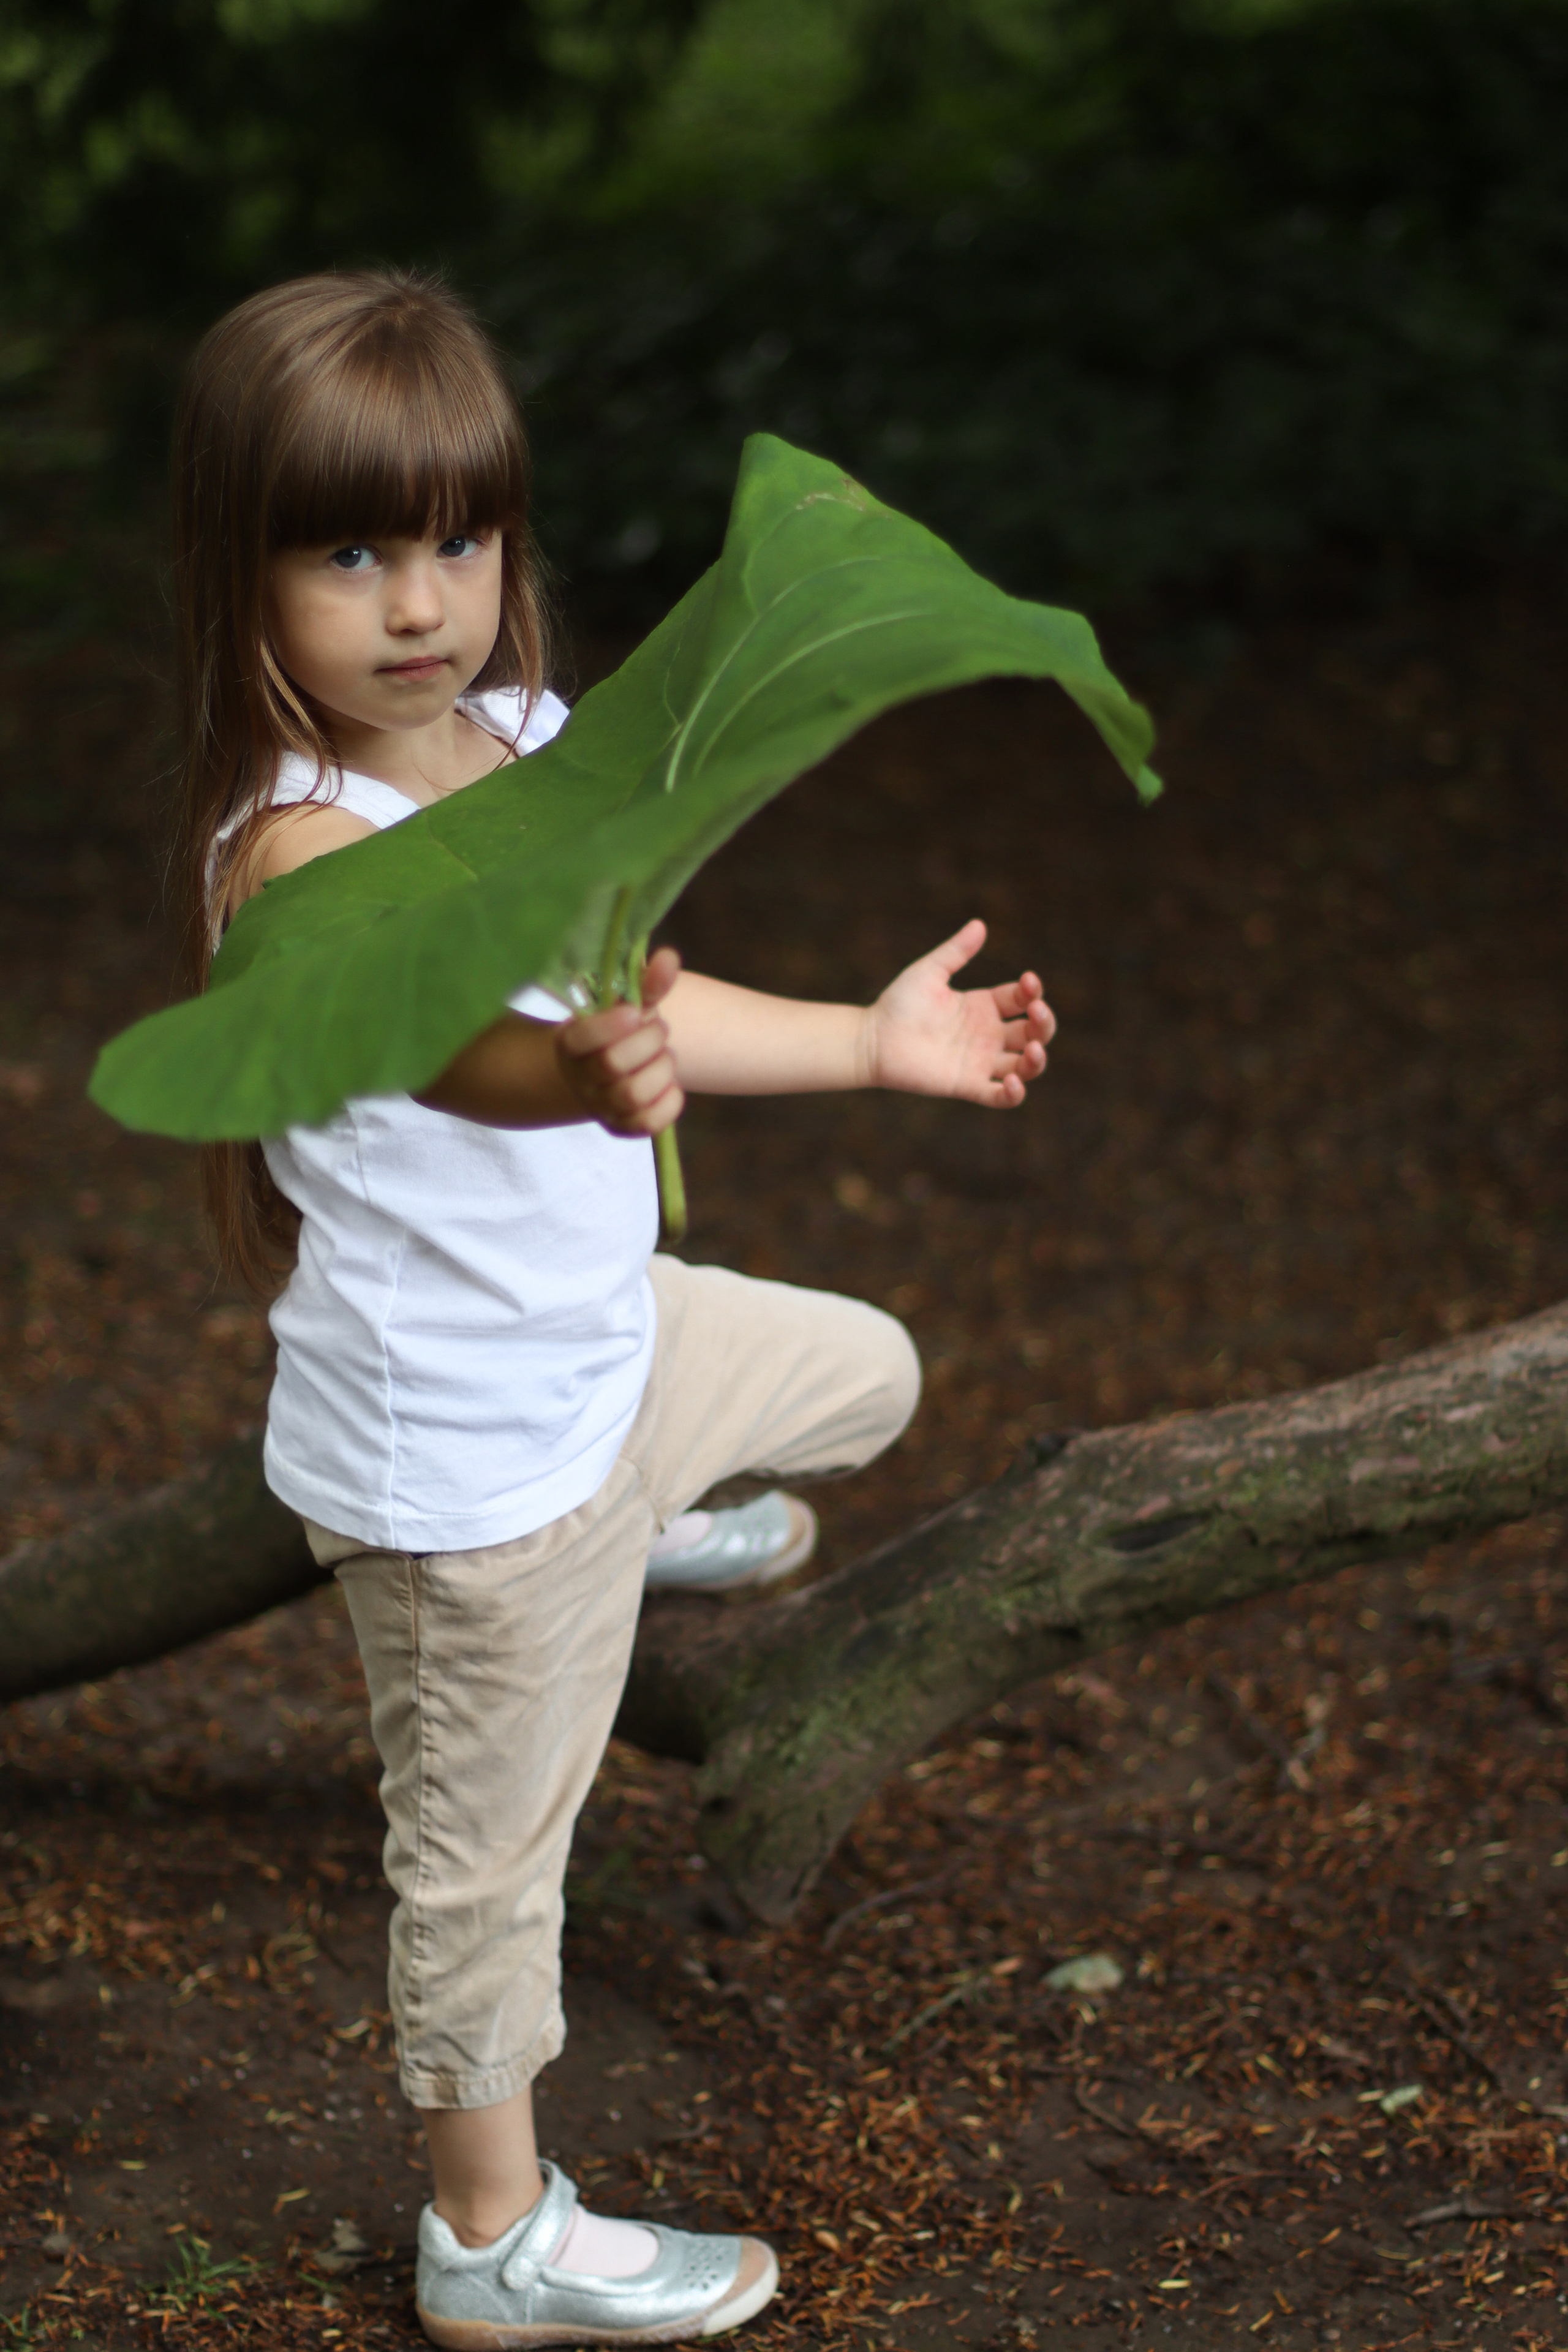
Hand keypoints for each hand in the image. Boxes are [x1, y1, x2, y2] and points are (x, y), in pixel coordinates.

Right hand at [554, 945, 684, 1135]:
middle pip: (614, 1064)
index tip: (635, 1011)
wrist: (609, 1071)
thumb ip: (647, 982)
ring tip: (664, 1055)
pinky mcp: (623, 1127)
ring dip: (661, 1069)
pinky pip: (649, 1123)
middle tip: (659, 1029)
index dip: (613, 1025)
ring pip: (633, 1095)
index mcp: (571, 1042)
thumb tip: (669, 958)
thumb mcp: (628, 1003)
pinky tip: (669, 1083)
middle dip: (648, 1040)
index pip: (582, 1038)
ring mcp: (601, 1106)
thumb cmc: (620, 1030)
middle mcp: (581, 1078)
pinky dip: (670, 1101)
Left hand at [862, 918, 1054, 1106]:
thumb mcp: (929, 972)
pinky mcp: (967, 1085)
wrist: (871, 1039)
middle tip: (1036, 1011)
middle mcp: (988, 1035)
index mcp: (983, 1006)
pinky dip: (1014, 1094)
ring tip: (1033, 1048)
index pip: (1022, 999)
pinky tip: (1014, 1081)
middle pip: (1033, 1032)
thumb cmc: (898, 1004)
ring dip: (1037, 1059)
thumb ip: (955, 952)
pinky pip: (999, 1097)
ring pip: (1025, 1066)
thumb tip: (979, 924)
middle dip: (1044, 1022)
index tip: (1028, 981)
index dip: (1032, 991)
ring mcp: (980, 1062)